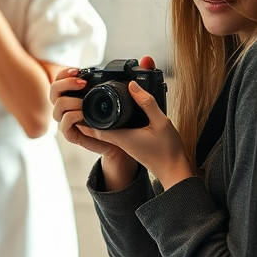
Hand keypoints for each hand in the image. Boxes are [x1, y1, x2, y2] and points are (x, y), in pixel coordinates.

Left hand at [50, 57, 189, 189]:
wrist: (175, 170)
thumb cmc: (168, 150)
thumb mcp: (161, 122)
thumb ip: (147, 103)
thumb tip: (132, 86)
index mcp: (120, 136)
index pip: (92, 124)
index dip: (84, 112)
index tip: (81, 99)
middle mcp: (118, 140)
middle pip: (95, 125)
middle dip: (87, 113)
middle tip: (84, 97)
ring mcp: (124, 143)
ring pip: (103, 129)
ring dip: (98, 117)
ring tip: (95, 102)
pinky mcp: (130, 143)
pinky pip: (113, 131)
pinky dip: (110, 122)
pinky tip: (116, 113)